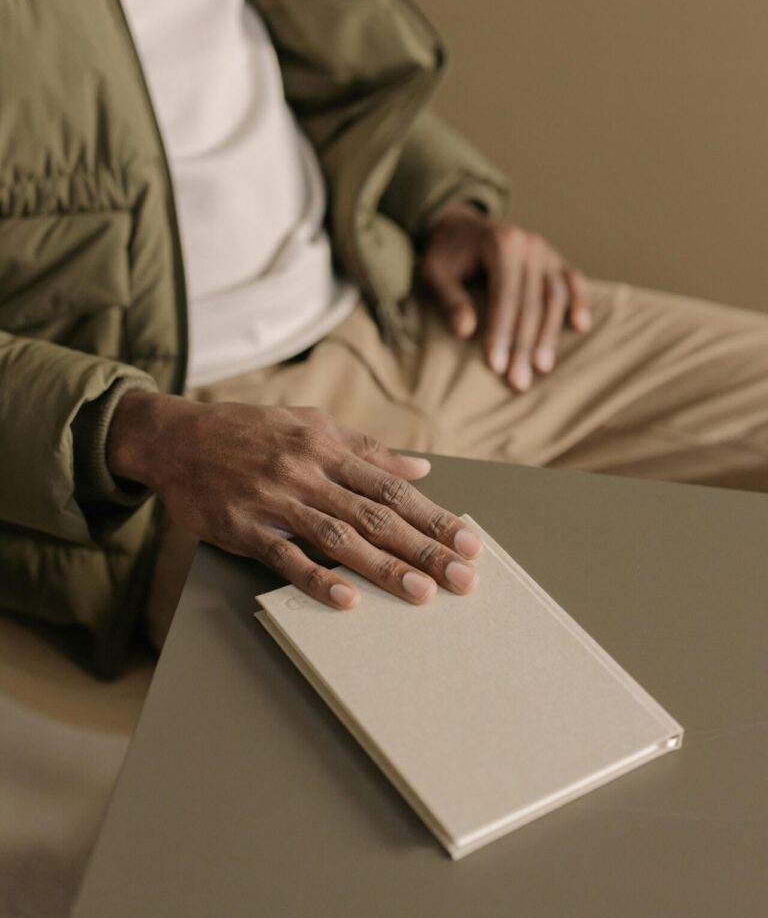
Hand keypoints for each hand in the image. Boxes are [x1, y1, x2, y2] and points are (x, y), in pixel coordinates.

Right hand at [107, 392, 482, 609]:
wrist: (176, 436)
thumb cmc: (248, 430)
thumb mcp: (310, 423)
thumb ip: (366, 448)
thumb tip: (420, 469)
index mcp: (328, 447)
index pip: (393, 488)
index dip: (434, 516)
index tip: (469, 541)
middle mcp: (308, 472)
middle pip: (377, 516)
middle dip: (425, 548)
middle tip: (464, 578)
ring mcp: (275, 500)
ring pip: (339, 537)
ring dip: (384, 567)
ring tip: (422, 593)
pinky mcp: (243, 527)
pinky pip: (284, 556)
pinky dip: (316, 578)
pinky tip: (346, 599)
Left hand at [418, 203, 592, 389]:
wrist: (461, 227)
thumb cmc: (445, 254)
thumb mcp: (433, 271)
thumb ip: (449, 298)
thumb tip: (465, 331)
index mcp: (501, 243)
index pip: (506, 295)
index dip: (502, 332)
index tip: (496, 366)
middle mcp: (529, 244)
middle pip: (532, 302)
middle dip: (525, 345)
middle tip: (519, 381)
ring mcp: (546, 251)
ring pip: (556, 296)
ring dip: (550, 335)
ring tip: (542, 368)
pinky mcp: (556, 259)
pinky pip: (573, 281)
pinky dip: (580, 302)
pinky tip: (581, 327)